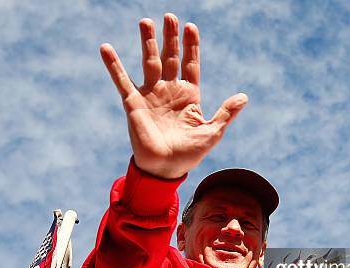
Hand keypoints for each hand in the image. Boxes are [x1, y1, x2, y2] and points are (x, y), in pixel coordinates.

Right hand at [100, 13, 247, 178]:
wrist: (165, 169)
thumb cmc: (189, 154)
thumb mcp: (212, 132)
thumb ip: (225, 113)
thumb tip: (244, 97)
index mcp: (189, 95)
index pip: (190, 64)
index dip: (191, 46)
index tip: (191, 26)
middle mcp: (169, 90)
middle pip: (170, 57)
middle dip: (170, 37)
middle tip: (170, 16)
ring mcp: (151, 95)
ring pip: (149, 62)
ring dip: (147, 42)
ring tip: (145, 21)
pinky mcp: (133, 103)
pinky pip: (121, 80)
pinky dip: (113, 65)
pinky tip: (105, 48)